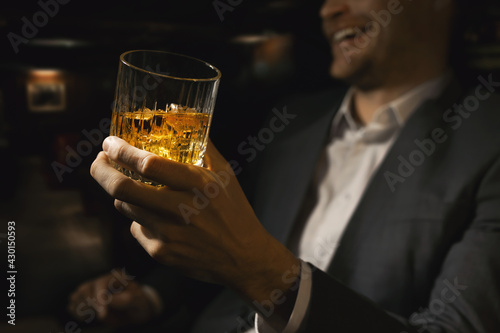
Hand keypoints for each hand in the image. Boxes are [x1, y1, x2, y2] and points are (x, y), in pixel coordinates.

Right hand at [68, 272, 157, 326]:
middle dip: (90, 305)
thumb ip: (126, 300)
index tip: (102, 316)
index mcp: (116, 277)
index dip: (98, 299)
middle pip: (86, 288)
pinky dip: (76, 310)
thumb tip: (108, 300)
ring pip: (79, 293)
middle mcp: (103, 280)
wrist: (137, 310)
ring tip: (92, 316)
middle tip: (101, 317)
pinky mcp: (88, 297)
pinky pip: (75, 301)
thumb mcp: (139, 302)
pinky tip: (85, 317)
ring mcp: (94, 288)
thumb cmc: (139, 304)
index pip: (101, 284)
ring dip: (81, 307)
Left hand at [91, 136, 300, 327]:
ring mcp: (168, 234)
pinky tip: (156, 218)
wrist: (242, 257)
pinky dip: (138, 219)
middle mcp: (180, 209)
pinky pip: (136, 229)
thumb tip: (178, 112)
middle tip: (98, 161)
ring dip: (122, 194)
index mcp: (197, 184)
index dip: (121, 152)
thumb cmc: (234, 210)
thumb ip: (202, 143)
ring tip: (132, 187)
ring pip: (125, 208)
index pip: (147, 164)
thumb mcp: (224, 173)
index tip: (109, 143)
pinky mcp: (161, 252)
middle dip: (101, 171)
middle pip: (122, 189)